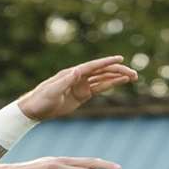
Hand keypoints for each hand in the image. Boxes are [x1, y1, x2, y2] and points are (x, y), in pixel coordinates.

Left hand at [17, 56, 139, 120]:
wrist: (34, 109)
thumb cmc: (41, 99)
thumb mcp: (52, 90)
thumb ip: (64, 81)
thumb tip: (76, 71)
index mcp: (73, 73)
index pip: (94, 66)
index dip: (107, 62)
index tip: (120, 59)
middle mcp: (79, 76)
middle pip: (102, 71)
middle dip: (118, 71)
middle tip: (133, 74)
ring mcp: (82, 85)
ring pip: (104, 79)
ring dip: (118, 77)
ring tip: (133, 76)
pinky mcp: (82, 94)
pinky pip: (100, 88)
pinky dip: (111, 84)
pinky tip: (121, 82)